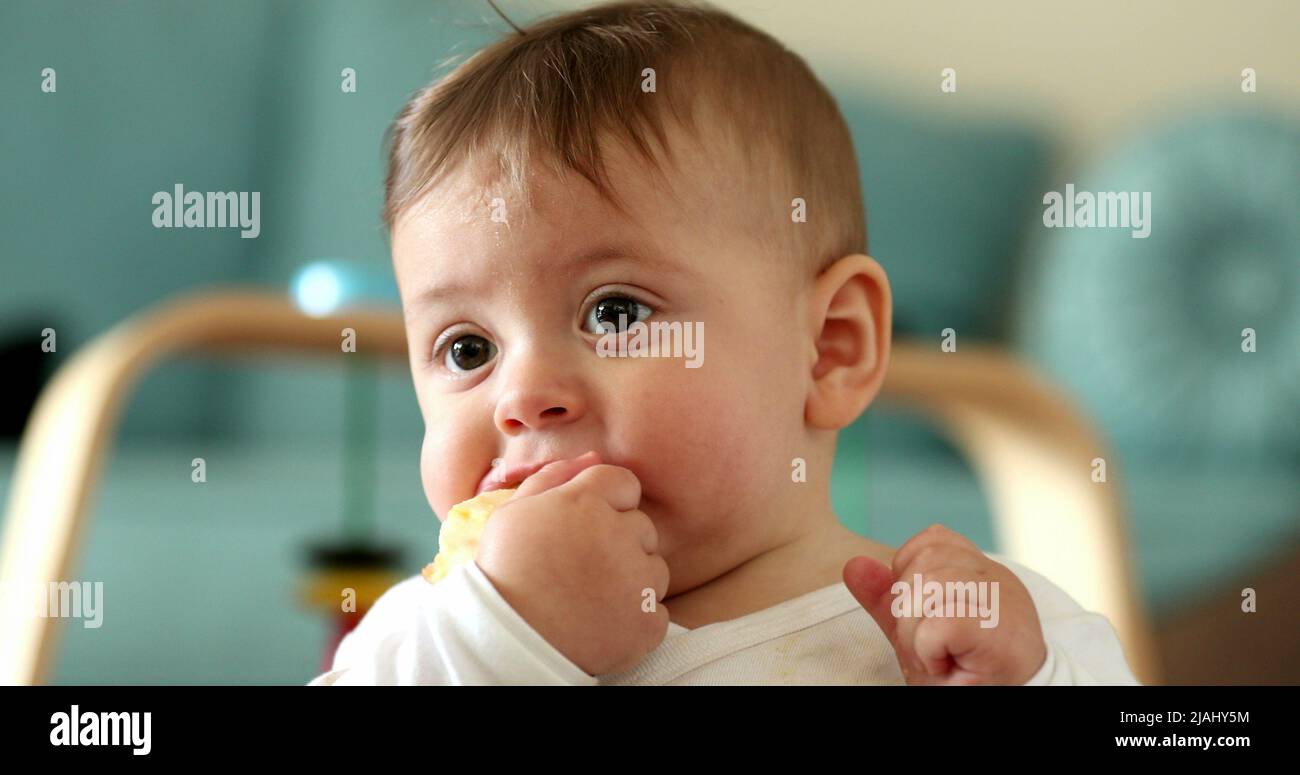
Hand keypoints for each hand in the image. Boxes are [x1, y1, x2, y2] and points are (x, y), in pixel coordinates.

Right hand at [475, 452, 670, 675]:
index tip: (585, 528)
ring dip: (631, 581)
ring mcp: (637, 582)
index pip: (624, 483)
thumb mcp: (514, 513)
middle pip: (641, 527)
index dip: (607, 503)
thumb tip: (592, 455)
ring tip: (590, 597)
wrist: (505, 642)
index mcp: (586, 503)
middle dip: (618, 543)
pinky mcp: (647, 623)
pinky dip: (636, 620)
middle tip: (581, 568)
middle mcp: (619, 535)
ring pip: (654, 569)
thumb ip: (555, 477)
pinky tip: (602, 622)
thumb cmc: (504, 573)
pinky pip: (657, 612)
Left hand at [842, 524, 1046, 684]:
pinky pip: (939, 622)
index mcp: (981, 571)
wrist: (1014, 702)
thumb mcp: (916, 632)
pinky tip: (942, 661)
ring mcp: (1003, 601)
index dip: (911, 577)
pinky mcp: (999, 630)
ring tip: (936, 655)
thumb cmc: (967, 674)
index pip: (934, 540)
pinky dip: (928, 648)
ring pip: (927, 588)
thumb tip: (854, 564)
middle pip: (924, 561)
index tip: (928, 617)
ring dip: (915, 633)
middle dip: (908, 610)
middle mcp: (997, 578)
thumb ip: (886, 599)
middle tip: (930, 645)